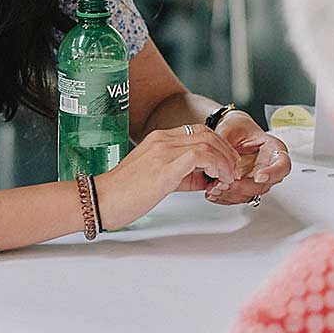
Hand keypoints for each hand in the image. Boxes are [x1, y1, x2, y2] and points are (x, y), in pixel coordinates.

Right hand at [93, 125, 241, 228]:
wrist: (100, 201)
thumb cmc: (124, 194)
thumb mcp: (158, 180)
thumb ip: (183, 176)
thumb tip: (205, 179)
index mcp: (159, 140)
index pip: (198, 132)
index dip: (218, 146)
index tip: (226, 164)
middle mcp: (162, 140)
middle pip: (207, 133)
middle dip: (226, 151)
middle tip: (233, 169)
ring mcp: (163, 150)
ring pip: (208, 142)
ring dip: (225, 159)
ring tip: (228, 177)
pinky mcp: (165, 166)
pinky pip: (201, 155)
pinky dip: (216, 164)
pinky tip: (218, 178)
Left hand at [205, 111, 293, 205]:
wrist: (231, 134)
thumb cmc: (238, 128)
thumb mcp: (232, 127)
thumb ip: (226, 141)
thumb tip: (216, 156)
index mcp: (273, 149)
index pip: (282, 164)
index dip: (273, 173)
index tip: (259, 176)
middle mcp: (268, 167)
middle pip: (264, 185)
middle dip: (243, 187)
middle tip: (226, 183)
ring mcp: (257, 180)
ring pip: (250, 194)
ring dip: (232, 194)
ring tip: (214, 188)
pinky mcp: (245, 188)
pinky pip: (238, 197)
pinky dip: (225, 197)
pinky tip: (213, 192)